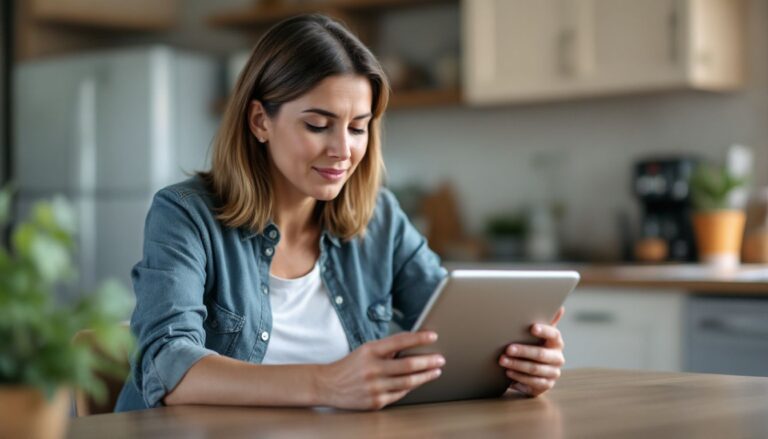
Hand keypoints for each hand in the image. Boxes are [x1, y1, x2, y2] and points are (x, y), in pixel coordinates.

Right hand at [317, 331, 444, 409]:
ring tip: (436, 371)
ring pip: (408, 382)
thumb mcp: (366, 350)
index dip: (419, 338)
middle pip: (408, 365)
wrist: (328, 385)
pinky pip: (400, 394)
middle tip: (440, 359)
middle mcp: (373, 369)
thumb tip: (414, 345)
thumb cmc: (351, 365)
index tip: (433, 336)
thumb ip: (387, 349)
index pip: (400, 341)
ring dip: (425, 376)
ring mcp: (374, 387)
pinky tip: (418, 382)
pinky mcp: (376, 402)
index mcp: (370, 351)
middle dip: (428, 362)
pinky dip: (411, 388)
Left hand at [499, 306, 565, 396]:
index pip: (554, 335)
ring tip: (503, 361)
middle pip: (541, 354)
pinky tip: (508, 374)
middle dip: (523, 352)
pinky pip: (533, 383)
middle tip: (507, 349)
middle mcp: (558, 358)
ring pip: (535, 370)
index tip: (532, 328)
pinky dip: (519, 378)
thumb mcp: (539, 334)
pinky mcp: (546, 386)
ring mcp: (553, 373)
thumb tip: (560, 307)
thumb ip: (547, 321)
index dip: (544, 331)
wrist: (535, 370)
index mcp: (557, 342)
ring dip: (517, 365)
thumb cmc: (534, 345)